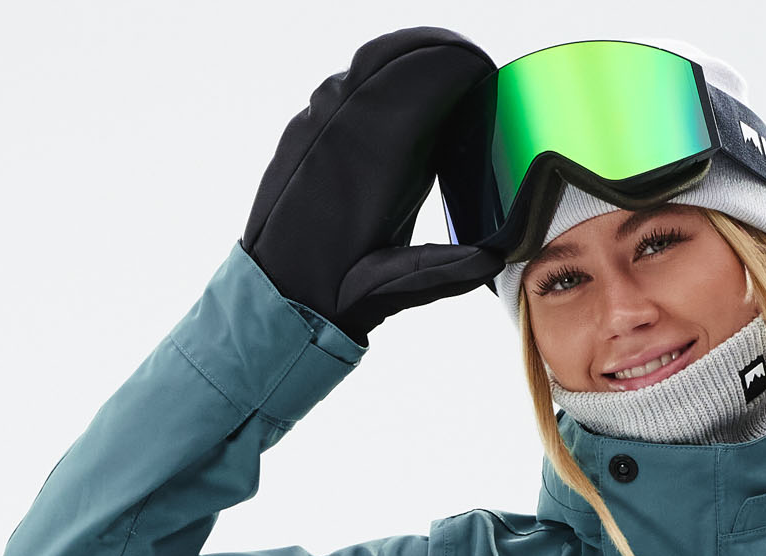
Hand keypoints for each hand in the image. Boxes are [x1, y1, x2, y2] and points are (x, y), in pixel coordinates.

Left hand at [242, 27, 505, 343]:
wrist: (275, 295)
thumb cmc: (330, 292)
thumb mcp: (392, 288)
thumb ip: (445, 269)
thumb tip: (490, 257)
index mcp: (367, 161)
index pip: (417, 81)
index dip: (456, 67)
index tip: (484, 73)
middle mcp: (337, 131)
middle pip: (390, 57)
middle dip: (436, 50)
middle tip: (471, 64)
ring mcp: (315, 126)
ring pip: (364, 66)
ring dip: (406, 60)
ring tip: (443, 73)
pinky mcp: (304, 133)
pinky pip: (344, 86)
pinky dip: (379, 81)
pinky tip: (400, 104)